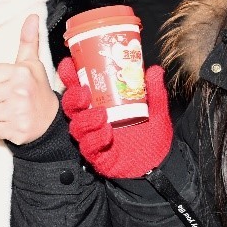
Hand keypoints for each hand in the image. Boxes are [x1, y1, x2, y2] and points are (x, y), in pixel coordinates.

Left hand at [0, 14, 59, 144]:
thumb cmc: (37, 89)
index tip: (1, 83)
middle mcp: (19, 91)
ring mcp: (17, 112)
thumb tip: (31, 16)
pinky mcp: (15, 131)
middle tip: (3, 98)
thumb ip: (28, 41)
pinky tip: (9, 121)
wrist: (51, 120)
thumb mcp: (32, 64)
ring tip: (4, 109)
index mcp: (20, 73)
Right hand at [58, 57, 172, 178]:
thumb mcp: (156, 109)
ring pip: (77, 127)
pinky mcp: (97, 157)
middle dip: (73, 98)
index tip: (69, 63)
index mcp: (100, 104)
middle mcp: (92, 120)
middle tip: (84, 93)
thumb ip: (154, 91)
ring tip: (101, 115)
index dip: (70, 76)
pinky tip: (107, 133)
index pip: (79, 87)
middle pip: (71, 107)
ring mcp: (93, 138)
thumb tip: (155, 70)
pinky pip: (89, 148)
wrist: (158, 163)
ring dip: (86, 119)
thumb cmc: (151, 134)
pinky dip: (95, 139)